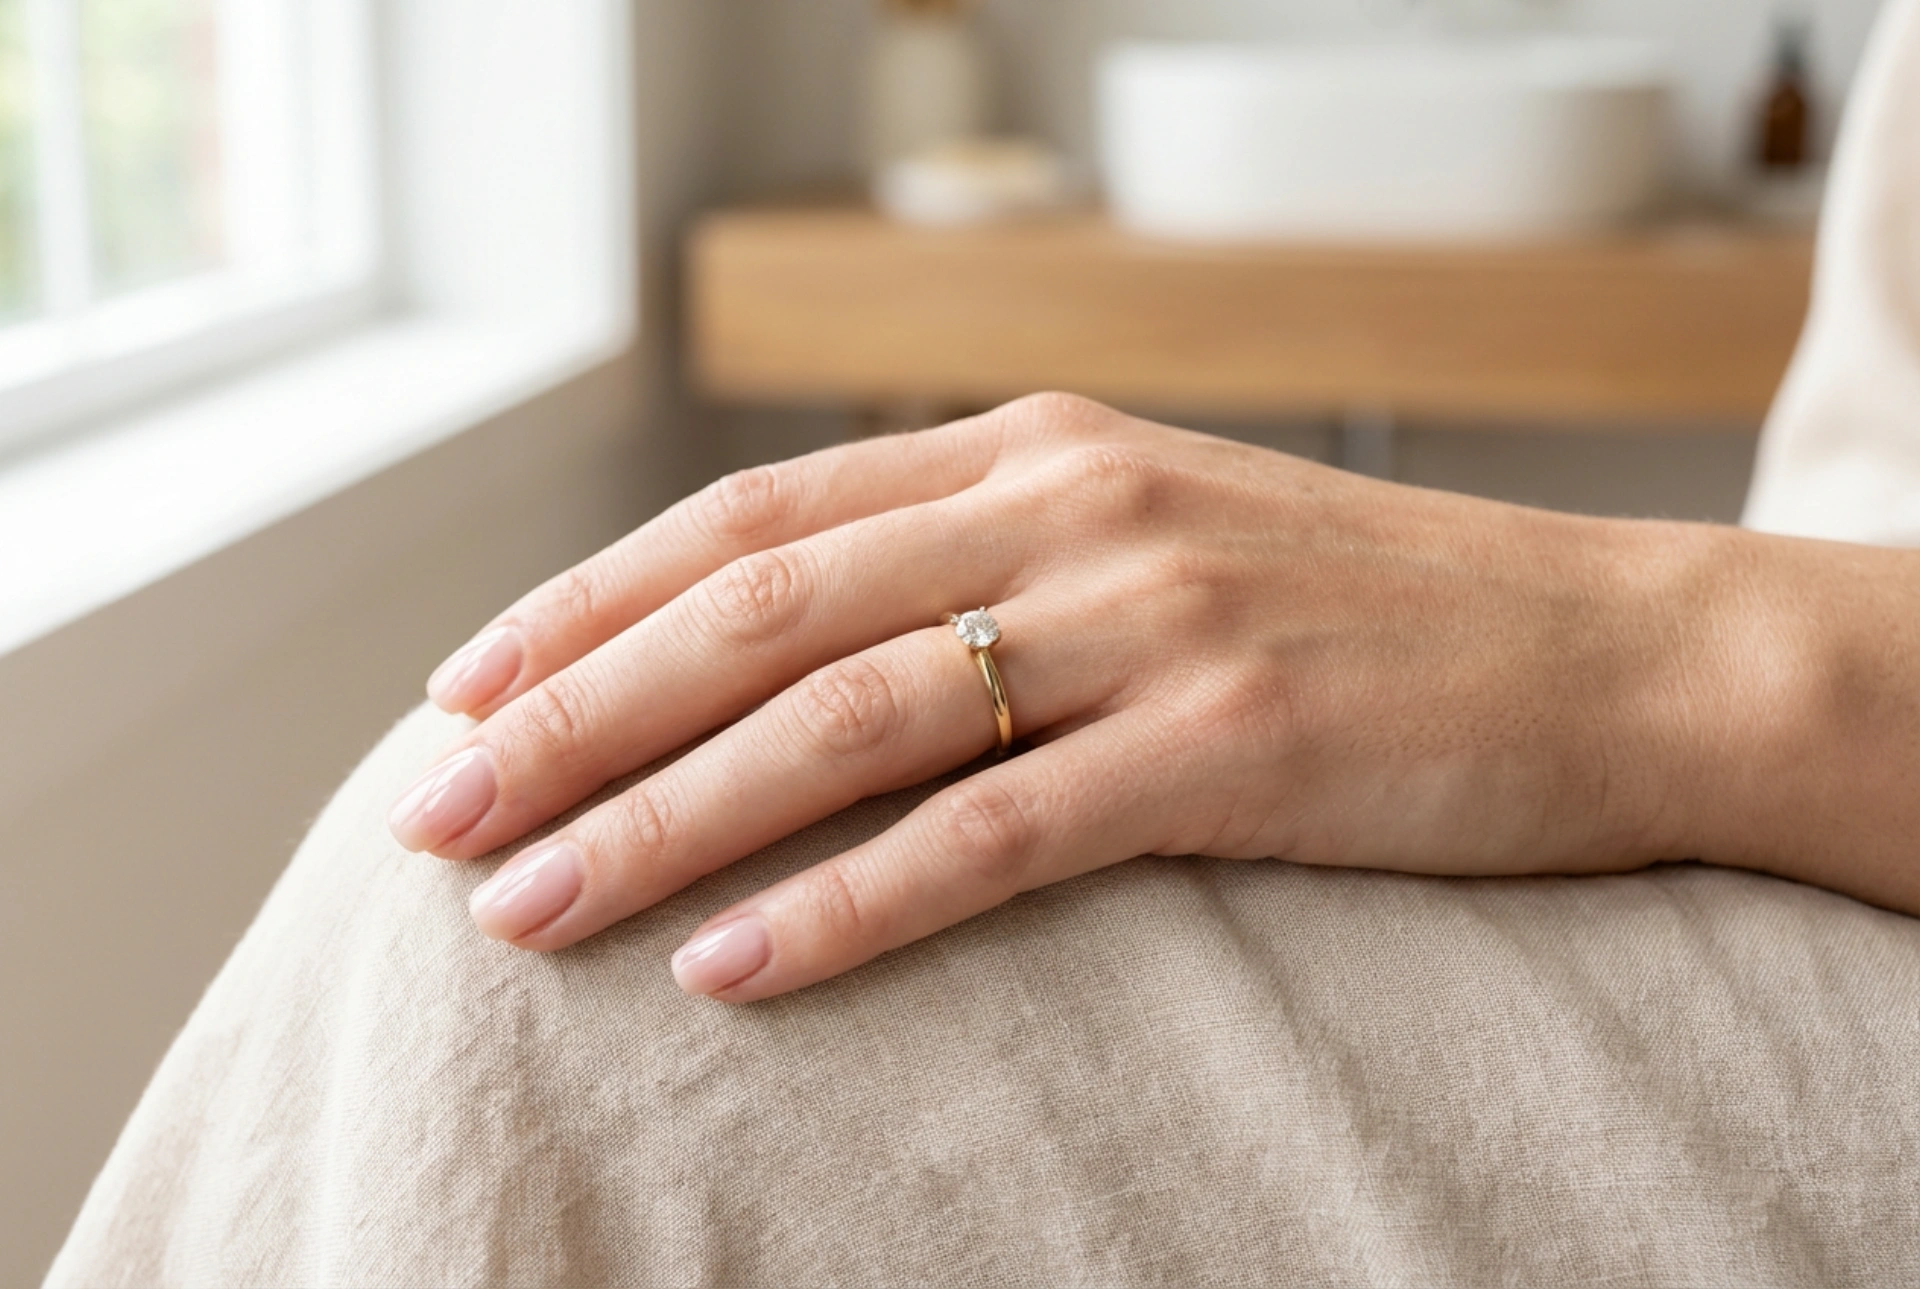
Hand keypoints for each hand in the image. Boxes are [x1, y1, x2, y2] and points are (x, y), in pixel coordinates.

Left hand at [384, 394, 1888, 1000]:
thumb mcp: (1159, 529)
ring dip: (662, 817)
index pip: (757, 515)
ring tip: (528, 906)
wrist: (1614, 650)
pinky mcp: (1224, 746)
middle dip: (574, 718)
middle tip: (437, 818)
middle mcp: (1071, 509)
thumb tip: (806, 639)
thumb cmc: (1371, 610)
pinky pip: (988, 834)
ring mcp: (1146, 622)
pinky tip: (732, 970)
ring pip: (842, 720)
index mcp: (1039, 447)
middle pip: (759, 613)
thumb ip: (994, 552)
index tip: (467, 689)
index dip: (590, 603)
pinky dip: (843, 905)